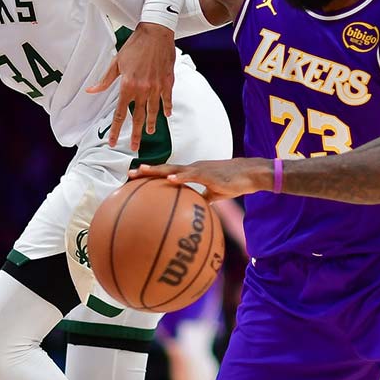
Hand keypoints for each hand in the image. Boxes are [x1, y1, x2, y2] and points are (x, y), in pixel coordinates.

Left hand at [90, 23, 175, 148]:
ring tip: (148, 132)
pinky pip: (167, 99)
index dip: (115, 129)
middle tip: (134, 147)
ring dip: (150, 123)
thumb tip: (91, 91)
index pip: (119, 113)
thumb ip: (105, 80)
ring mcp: (157, 87)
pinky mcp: (168, 82)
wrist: (156, 32)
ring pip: (153, 111)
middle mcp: (143, 89)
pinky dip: (166, 108)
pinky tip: (166, 116)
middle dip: (135, 134)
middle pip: (137, 117)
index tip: (111, 141)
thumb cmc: (135, 45)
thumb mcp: (117, 62)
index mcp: (128, 85)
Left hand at [130, 158, 269, 201]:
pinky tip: (170, 180)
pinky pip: (192, 175)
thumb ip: (203, 199)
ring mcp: (199, 169)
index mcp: (192, 172)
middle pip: (165, 169)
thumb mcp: (216, 194)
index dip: (151, 175)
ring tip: (142, 171)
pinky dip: (180, 178)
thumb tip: (195, 211)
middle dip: (146, 172)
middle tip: (129, 174)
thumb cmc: (234, 183)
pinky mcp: (209, 174)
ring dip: (157, 171)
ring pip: (174, 169)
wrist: (250, 174)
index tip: (135, 179)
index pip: (168, 173)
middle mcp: (192, 168)